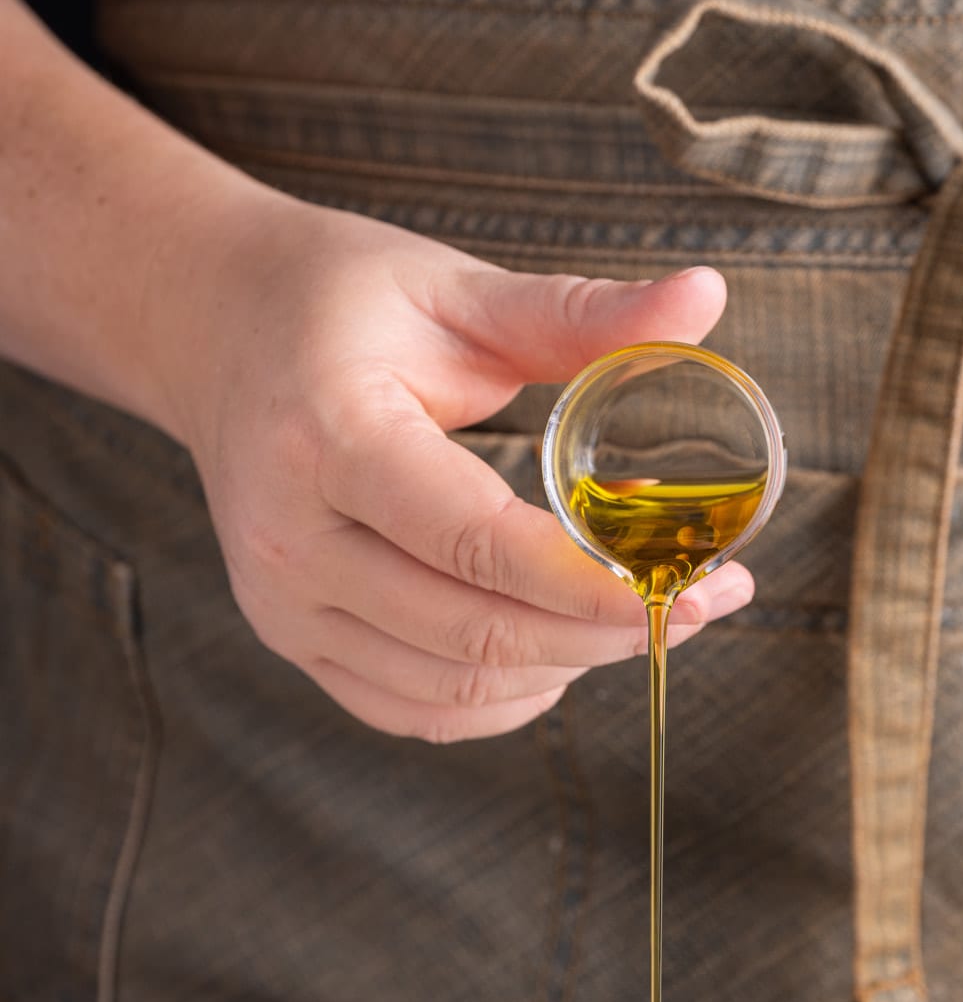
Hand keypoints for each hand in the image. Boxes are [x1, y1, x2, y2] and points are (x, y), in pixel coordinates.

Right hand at [163, 199, 754, 741]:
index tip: (693, 585)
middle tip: (700, 605)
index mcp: (326, 435)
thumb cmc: (337, 303)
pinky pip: (414, 710)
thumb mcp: (453, 290)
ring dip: (564, 669)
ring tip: (639, 622)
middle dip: (603, 634)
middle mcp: (290, 538)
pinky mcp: (293, 642)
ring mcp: (283, 605)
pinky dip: (501, 701)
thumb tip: (708, 299)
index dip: (589, 583)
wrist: (214, 334)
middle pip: (473, 630)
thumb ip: (580, 314)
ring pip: (453, 686)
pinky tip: (557, 660)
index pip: (473, 542)